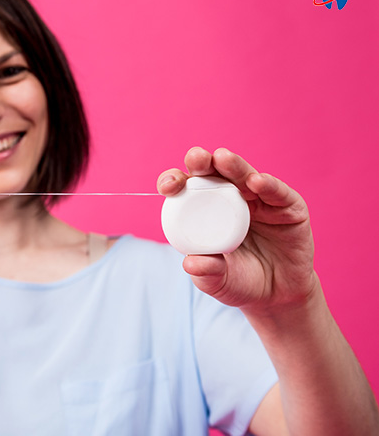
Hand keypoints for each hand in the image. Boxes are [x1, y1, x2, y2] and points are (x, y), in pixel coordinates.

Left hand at [157, 147, 316, 314]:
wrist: (278, 298)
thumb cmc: (240, 283)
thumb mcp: (217, 281)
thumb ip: (205, 272)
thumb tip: (190, 263)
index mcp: (205, 212)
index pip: (186, 190)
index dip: (175, 182)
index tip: (168, 187)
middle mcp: (232, 200)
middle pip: (214, 174)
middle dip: (203, 162)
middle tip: (196, 158)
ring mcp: (261, 202)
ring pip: (245, 176)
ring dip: (234, 166)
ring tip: (223, 158)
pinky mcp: (289, 208)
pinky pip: (279, 193)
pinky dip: (269, 185)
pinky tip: (257, 181)